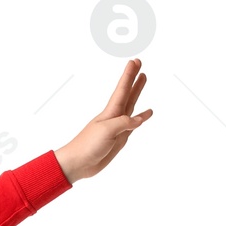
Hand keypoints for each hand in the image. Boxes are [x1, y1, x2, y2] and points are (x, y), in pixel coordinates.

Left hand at [55, 58, 152, 183]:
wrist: (79, 164)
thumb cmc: (88, 145)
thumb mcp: (107, 131)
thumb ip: (124, 122)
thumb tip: (139, 119)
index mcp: (110, 112)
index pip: (122, 89)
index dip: (129, 75)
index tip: (135, 61)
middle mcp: (115, 116)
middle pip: (127, 92)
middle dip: (133, 78)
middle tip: (139, 63)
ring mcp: (118, 127)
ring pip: (131, 105)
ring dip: (137, 92)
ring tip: (143, 79)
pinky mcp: (119, 138)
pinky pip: (133, 124)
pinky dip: (141, 118)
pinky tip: (147, 114)